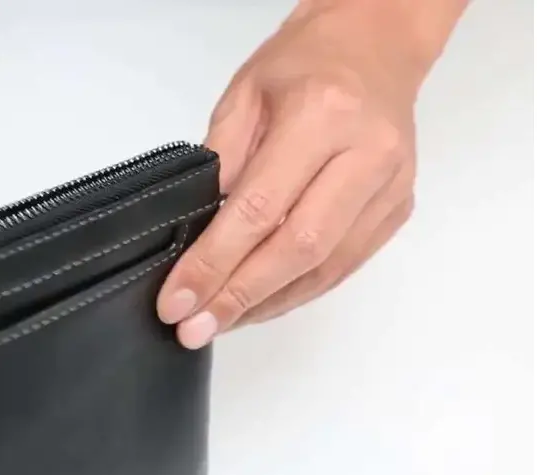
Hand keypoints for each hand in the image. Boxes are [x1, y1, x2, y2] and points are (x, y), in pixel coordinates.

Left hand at [156, 0, 466, 348]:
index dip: (214, 263)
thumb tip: (195, 235)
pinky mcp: (398, 207)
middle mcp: (366, 154)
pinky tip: (261, 304)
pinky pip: (345, 265)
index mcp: (321, 116)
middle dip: (238, 296)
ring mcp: (390, 186)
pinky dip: (299, 291)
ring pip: (325, 267)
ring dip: (268, 303)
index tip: (178, 300)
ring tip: (221, 324)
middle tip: (194, 330)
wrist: (375, 43)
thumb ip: (220, 163)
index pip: (257, 209)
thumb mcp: (243, 96)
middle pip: (297, 248)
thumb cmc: (304, 62)